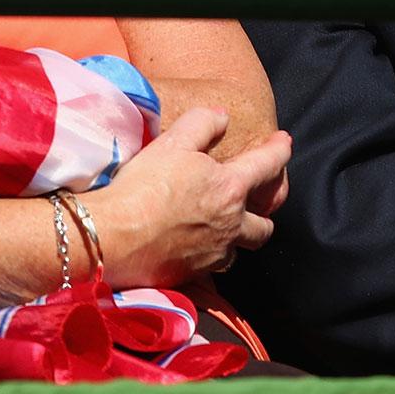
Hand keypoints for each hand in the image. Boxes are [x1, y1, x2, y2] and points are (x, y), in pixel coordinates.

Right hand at [89, 108, 292, 286]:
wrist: (109, 235)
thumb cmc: (143, 185)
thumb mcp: (173, 141)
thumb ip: (203, 123)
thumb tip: (222, 118)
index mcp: (230, 189)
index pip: (268, 165)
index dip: (280, 149)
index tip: (284, 142)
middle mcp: (230, 225)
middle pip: (265, 225)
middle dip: (266, 213)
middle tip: (257, 201)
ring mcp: (212, 254)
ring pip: (238, 250)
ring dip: (236, 239)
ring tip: (225, 228)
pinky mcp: (191, 275)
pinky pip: (212, 268)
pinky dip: (210, 256)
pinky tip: (197, 248)